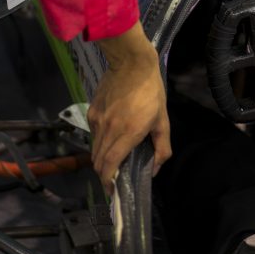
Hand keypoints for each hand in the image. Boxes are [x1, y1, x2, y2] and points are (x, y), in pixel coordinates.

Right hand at [87, 23, 170, 192]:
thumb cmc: (151, 91)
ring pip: (93, 149)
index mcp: (128, 132)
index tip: (112, 190)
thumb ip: (162, 147)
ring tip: (111, 161)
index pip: (110, 164)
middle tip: (113, 178)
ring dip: (100, 160)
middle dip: (104, 174)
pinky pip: (92, 134)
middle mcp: (109, 129)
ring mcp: (98, 120)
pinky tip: (109, 139)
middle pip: (98, 161)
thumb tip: (156, 168)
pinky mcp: (92, 111)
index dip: (108, 181)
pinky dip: (98, 143)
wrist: (131, 62)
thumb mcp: (163, 119)